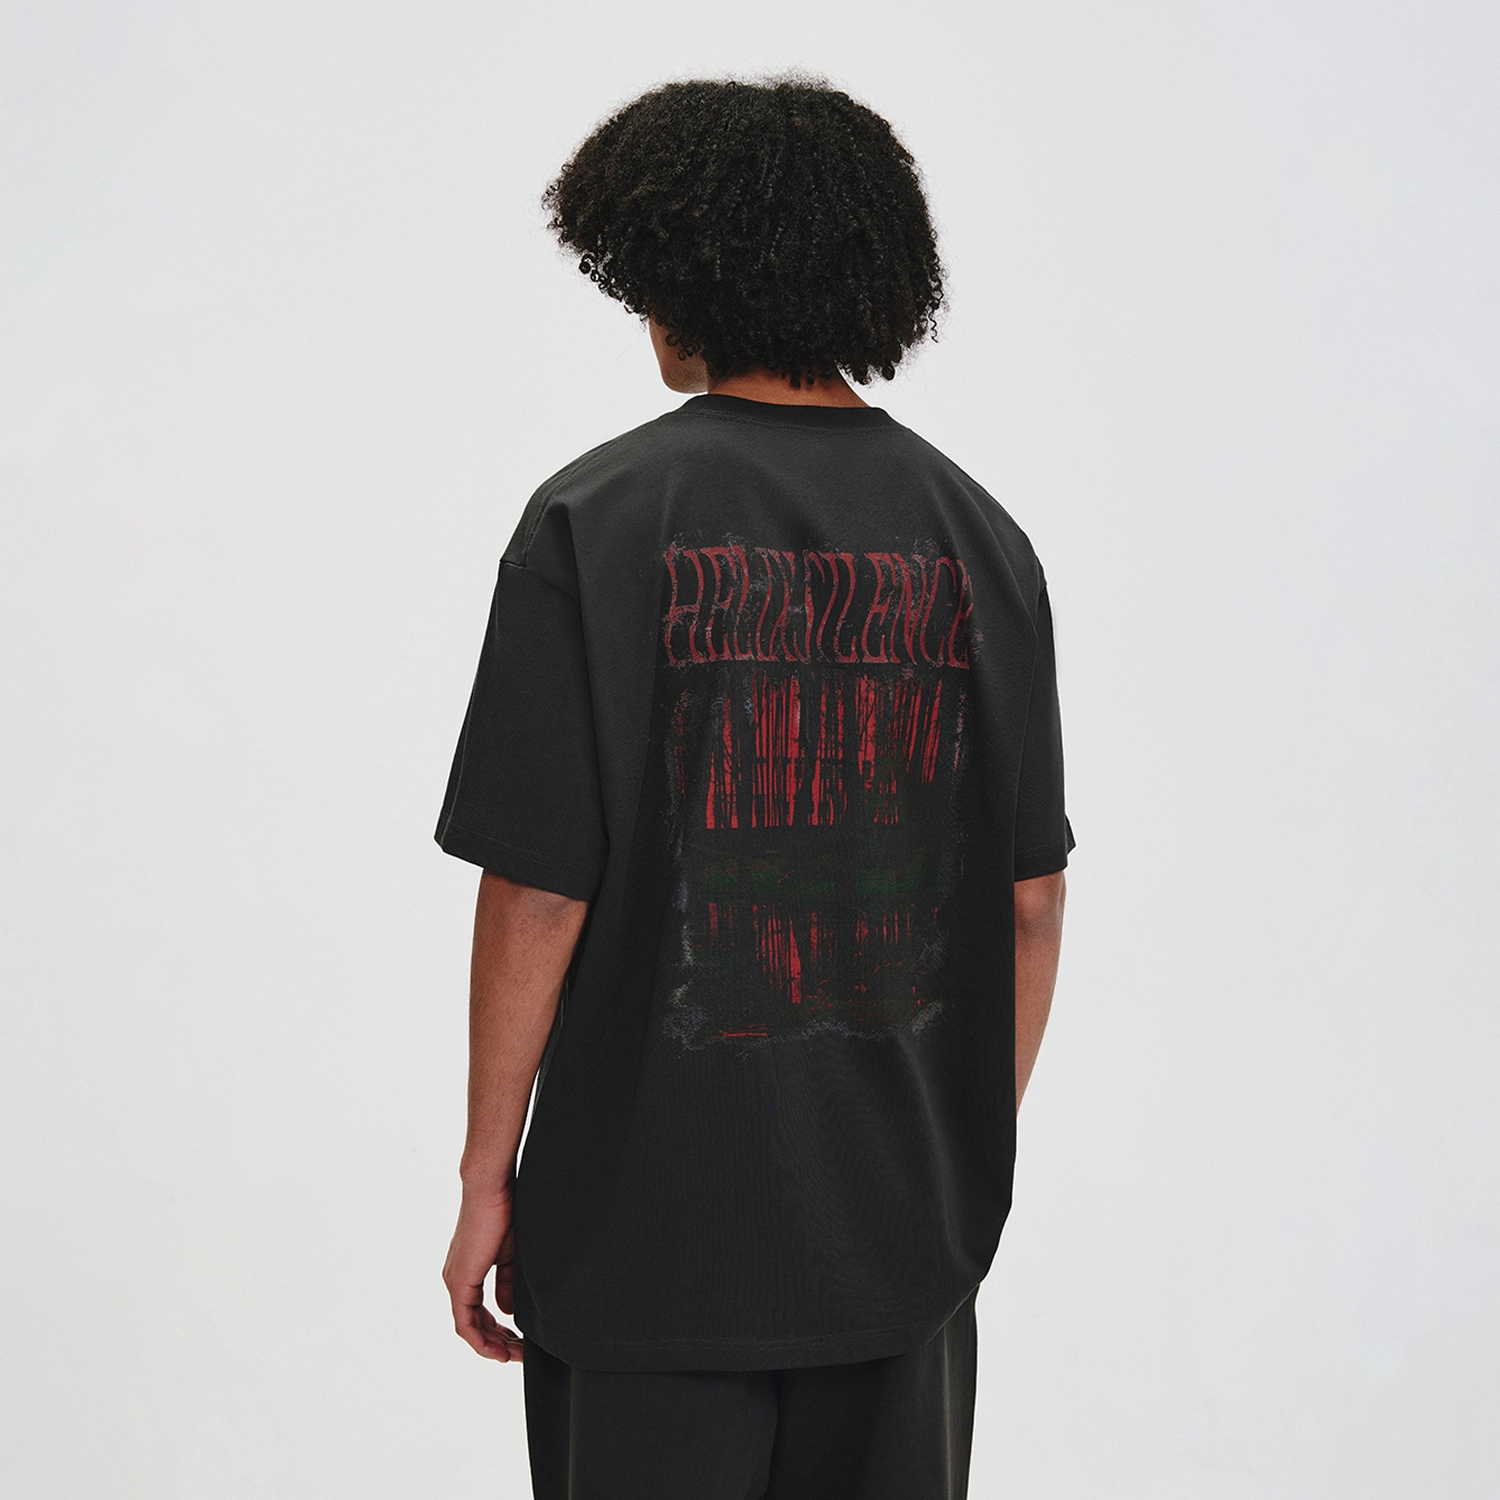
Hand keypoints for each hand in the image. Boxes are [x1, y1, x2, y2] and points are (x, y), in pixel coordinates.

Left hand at [443, 1185, 523, 1361]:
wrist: (492, 1190)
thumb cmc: (505, 1213)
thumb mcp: (511, 1255)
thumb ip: (507, 1283)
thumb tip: (506, 1311)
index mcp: (469, 1272)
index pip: (480, 1313)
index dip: (499, 1331)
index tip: (520, 1341)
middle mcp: (458, 1280)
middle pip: (475, 1325)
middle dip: (498, 1343)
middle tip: (520, 1355)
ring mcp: (456, 1282)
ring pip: (469, 1328)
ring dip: (491, 1346)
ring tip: (513, 1356)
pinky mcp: (459, 1282)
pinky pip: (465, 1324)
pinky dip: (481, 1340)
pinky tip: (499, 1349)